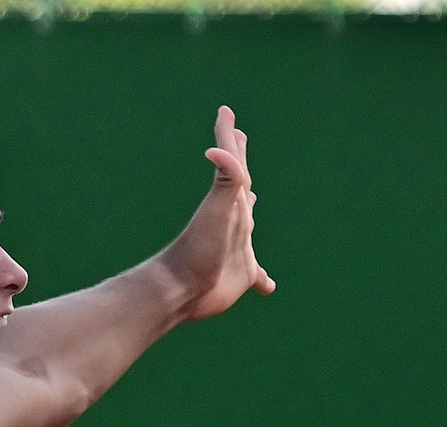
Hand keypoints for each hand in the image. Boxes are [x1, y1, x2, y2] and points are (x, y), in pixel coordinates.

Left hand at [160, 106, 276, 322]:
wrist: (179, 290)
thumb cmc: (197, 249)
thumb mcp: (217, 210)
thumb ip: (226, 179)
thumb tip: (218, 147)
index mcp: (230, 204)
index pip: (233, 164)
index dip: (230, 139)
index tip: (225, 114)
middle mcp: (233, 221)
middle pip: (240, 185)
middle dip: (240, 162)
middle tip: (238, 140)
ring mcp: (236, 248)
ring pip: (247, 225)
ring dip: (250, 210)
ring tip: (253, 198)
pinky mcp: (240, 276)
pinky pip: (256, 275)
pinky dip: (263, 279)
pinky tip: (267, 286)